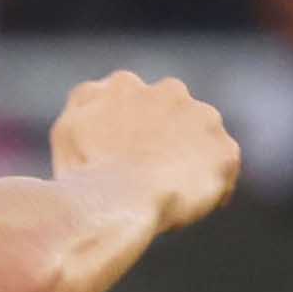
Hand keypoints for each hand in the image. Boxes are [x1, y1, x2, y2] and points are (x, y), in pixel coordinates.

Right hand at [51, 70, 240, 232]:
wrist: (117, 204)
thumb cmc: (85, 173)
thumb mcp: (67, 127)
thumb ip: (86, 103)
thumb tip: (99, 93)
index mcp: (124, 85)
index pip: (132, 103)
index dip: (129, 132)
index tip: (122, 157)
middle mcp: (169, 91)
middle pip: (171, 115)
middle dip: (166, 139)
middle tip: (147, 175)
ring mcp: (202, 119)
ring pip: (201, 140)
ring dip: (191, 160)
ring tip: (170, 194)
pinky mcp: (225, 152)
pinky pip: (222, 172)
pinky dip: (211, 189)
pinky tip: (187, 206)